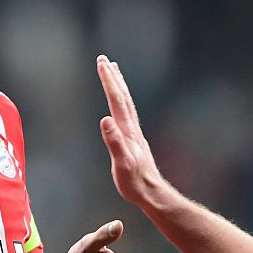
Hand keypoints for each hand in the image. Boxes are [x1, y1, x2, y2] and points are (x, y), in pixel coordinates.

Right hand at [97, 55, 164, 203]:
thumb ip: (114, 141)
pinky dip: (120, 102)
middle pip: (122, 97)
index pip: (116, 100)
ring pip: (125, 103)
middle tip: (103, 60)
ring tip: (113, 73)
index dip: (109, 81)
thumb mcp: (122, 163)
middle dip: (112, 77)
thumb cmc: (134, 181)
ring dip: (118, 86)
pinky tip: (117, 104)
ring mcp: (133, 133)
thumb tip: (104, 119)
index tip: (101, 63)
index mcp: (127, 130)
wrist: (151, 192)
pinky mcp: (132, 140)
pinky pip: (125, 114)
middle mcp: (131, 127)